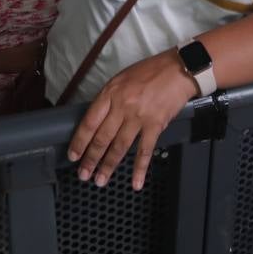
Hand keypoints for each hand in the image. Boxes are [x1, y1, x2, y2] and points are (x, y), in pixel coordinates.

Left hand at [68, 50, 195, 190]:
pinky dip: (140, 169)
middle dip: (91, 159)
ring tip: (100, 181)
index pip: (90, 121)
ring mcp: (139, 117)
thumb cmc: (151, 71)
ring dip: (109, 166)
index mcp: (111, 93)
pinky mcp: (155, 125)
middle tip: (83, 174)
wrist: (179, 70)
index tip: (73, 155)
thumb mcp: (122, 78)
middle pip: (102, 137)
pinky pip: (145, 151)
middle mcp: (122, 106)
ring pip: (120, 147)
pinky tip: (135, 183)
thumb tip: (99, 119)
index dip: (80, 141)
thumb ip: (110, 98)